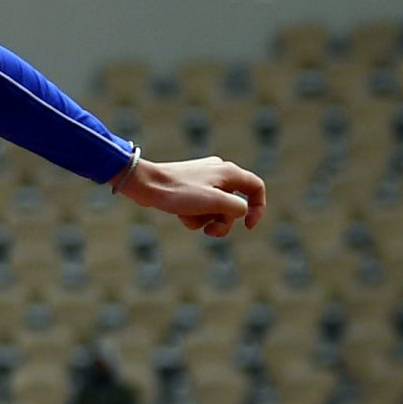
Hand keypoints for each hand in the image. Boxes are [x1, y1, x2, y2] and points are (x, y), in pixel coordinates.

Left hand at [110, 154, 265, 237]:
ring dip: (205, 218)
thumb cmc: (178, 192)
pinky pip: (199, 207)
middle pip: (234, 204)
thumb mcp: (213, 201)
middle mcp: (219, 173)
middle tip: (210, 231)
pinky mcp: (189, 188)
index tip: (248, 226)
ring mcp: (203, 180)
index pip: (256, 188)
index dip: (258, 208)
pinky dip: (192, 214)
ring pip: (215, 208)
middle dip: (223, 221)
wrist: (144, 184)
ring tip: (188, 216)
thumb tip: (241, 212)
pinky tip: (180, 213)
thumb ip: (236, 207)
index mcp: (229, 172)